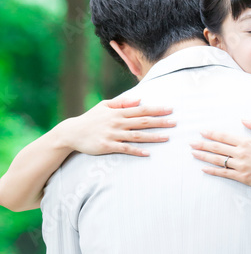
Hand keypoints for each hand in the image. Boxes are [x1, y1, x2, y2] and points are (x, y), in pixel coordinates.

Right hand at [56, 97, 175, 156]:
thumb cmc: (90, 119)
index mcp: (118, 112)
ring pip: (137, 136)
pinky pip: (125, 149)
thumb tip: (139, 100)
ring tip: (167, 137)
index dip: (156, 109)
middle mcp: (117, 122)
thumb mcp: (104, 106)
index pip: (141, 110)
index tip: (170, 109)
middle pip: (143, 122)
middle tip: (175, 122)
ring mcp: (113, 134)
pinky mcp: (107, 146)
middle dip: (160, 122)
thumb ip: (122, 103)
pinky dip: (137, 151)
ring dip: (153, 136)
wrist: (72, 132)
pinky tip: (148, 153)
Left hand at [190, 119, 250, 190]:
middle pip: (218, 148)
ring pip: (218, 161)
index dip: (212, 134)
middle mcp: (242, 154)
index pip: (225, 136)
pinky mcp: (243, 178)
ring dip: (204, 156)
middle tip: (190, 142)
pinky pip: (224, 174)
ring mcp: (241, 167)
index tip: (202, 131)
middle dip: (202, 144)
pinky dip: (213, 171)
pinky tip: (204, 169)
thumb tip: (243, 119)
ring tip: (193, 153)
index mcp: (247, 142)